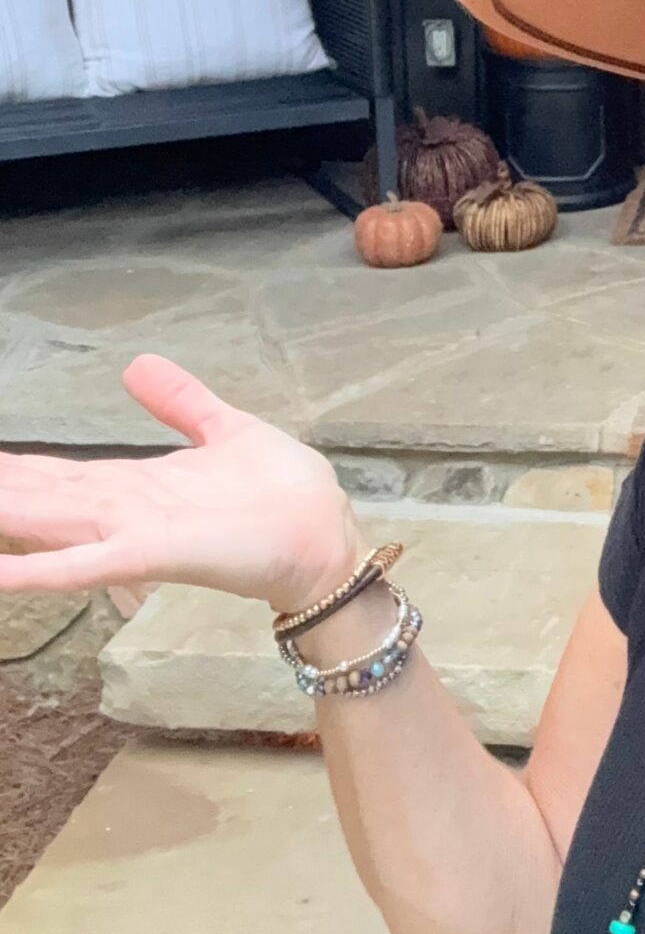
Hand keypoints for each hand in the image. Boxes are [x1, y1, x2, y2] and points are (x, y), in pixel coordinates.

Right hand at [0, 353, 370, 615]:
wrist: (324, 536)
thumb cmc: (281, 493)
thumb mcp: (223, 430)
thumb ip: (179, 402)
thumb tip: (136, 364)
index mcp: (135, 484)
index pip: (56, 474)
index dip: (12, 468)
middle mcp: (121, 511)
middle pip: (37, 498)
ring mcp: (132, 533)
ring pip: (46, 524)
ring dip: (4, 515)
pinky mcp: (154, 553)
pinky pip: (86, 564)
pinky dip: (39, 569)